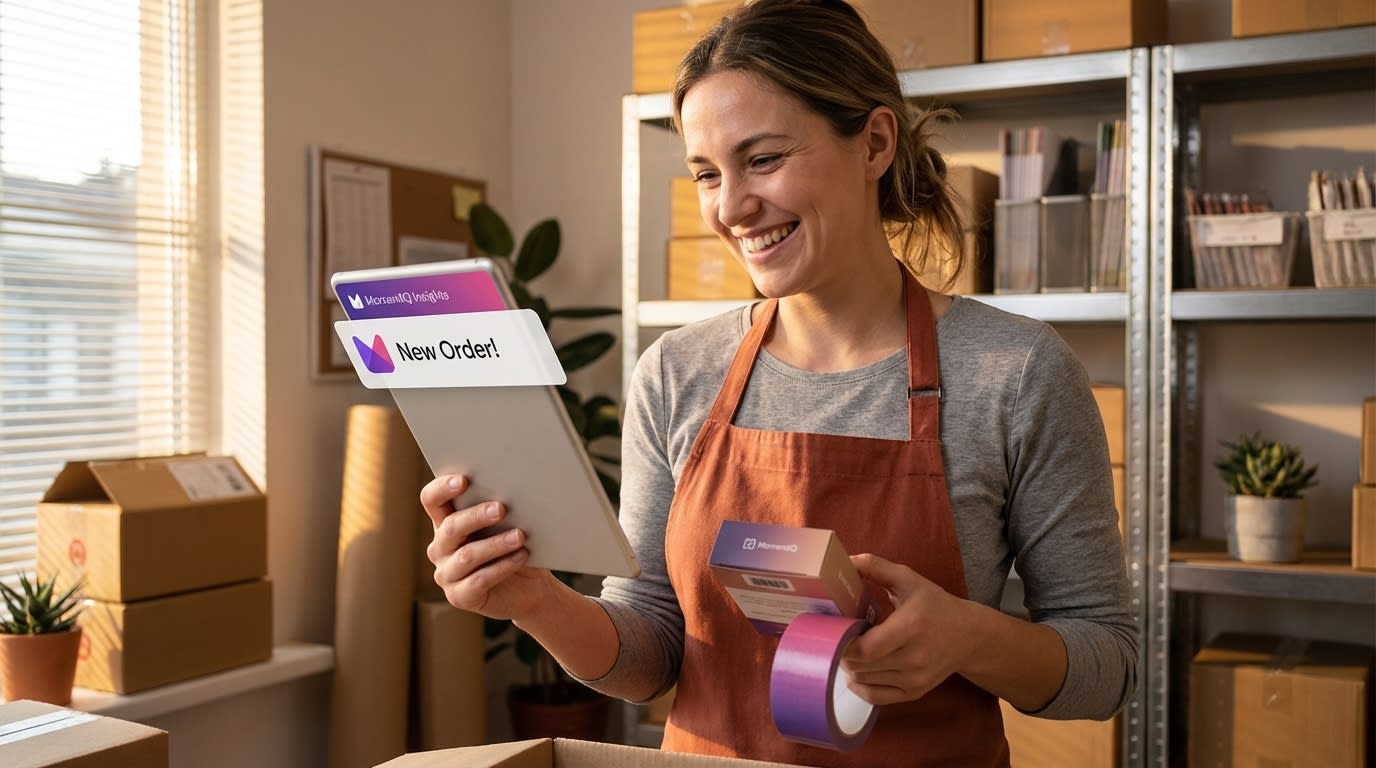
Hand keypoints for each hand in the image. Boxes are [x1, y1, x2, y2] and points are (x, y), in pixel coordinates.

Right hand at [420, 474, 555, 619]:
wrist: (529, 588)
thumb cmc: (515, 548)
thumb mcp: (507, 525)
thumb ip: (499, 509)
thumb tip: (511, 489)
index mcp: (446, 522)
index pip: (432, 500)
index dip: (442, 488)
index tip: (463, 480)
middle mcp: (440, 547)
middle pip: (450, 527)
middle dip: (476, 516)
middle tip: (502, 508)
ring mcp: (446, 574)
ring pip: (466, 555)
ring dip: (495, 544)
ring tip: (519, 536)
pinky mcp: (459, 596)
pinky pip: (479, 580)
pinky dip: (502, 567)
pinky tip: (521, 557)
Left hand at [839, 553, 973, 705]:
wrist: (968, 636)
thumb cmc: (935, 604)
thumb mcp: (908, 579)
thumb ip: (876, 566)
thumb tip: (846, 560)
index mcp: (911, 627)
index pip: (867, 648)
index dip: (844, 641)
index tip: (837, 628)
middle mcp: (914, 657)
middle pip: (861, 665)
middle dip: (842, 652)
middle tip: (838, 637)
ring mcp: (915, 679)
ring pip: (865, 680)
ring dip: (850, 666)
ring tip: (850, 649)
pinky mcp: (915, 692)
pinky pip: (876, 697)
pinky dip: (860, 686)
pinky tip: (857, 672)